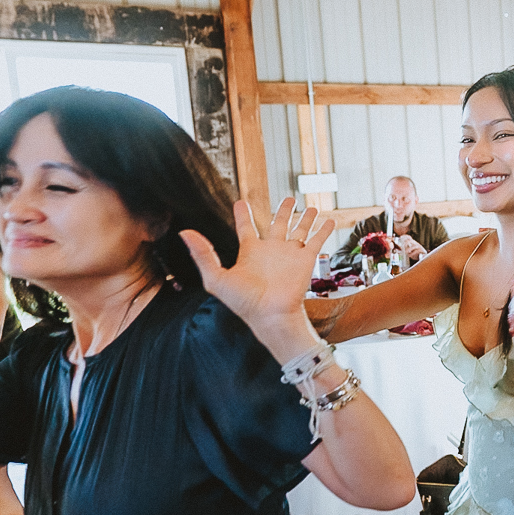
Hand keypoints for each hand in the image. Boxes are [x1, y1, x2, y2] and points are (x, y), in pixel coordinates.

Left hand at [180, 198, 334, 335]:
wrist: (270, 315)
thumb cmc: (243, 301)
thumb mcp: (216, 277)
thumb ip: (202, 254)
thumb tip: (184, 232)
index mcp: (250, 252)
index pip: (246, 228)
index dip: (243, 215)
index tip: (241, 202)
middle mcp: (271, 250)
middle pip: (278, 224)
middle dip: (284, 211)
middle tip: (289, 199)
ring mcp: (290, 254)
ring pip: (300, 229)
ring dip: (306, 217)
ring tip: (311, 207)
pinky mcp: (306, 259)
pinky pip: (317, 240)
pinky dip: (324, 229)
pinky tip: (329, 220)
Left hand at [396, 234, 427, 261]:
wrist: (423, 257)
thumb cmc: (415, 253)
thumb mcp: (408, 251)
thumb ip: (402, 250)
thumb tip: (395, 250)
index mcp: (412, 242)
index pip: (409, 237)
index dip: (404, 236)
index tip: (400, 237)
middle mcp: (415, 243)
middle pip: (410, 240)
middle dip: (406, 243)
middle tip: (402, 247)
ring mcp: (419, 247)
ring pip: (414, 246)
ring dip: (409, 249)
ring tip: (406, 252)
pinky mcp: (421, 251)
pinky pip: (417, 251)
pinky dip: (412, 254)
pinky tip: (410, 255)